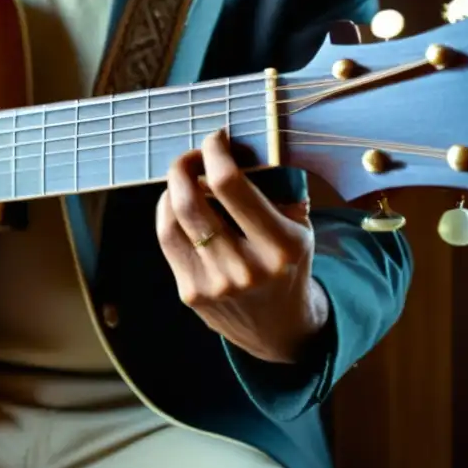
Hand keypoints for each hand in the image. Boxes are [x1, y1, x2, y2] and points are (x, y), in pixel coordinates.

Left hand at [156, 130, 328, 364]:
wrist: (281, 329)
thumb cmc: (289, 266)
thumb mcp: (300, 229)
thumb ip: (277, 192)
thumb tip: (240, 149)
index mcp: (282, 246)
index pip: (231, 186)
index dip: (215, 153)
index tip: (216, 138)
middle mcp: (246, 268)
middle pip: (192, 202)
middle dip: (184, 166)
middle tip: (191, 154)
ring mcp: (215, 284)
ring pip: (174, 220)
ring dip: (172, 188)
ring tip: (184, 177)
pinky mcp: (191, 294)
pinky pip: (168, 240)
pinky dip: (167, 213)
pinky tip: (176, 202)